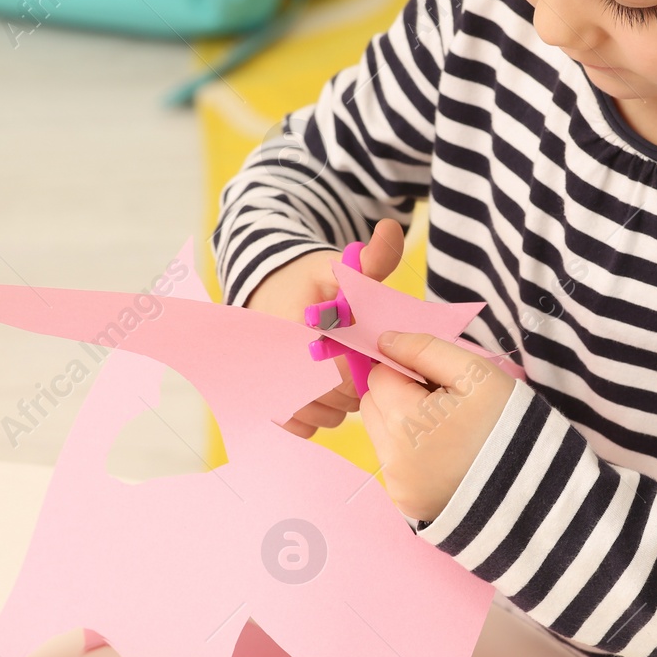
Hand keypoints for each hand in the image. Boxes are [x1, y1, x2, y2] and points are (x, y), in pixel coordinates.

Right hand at [243, 218, 404, 437]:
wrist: (267, 293)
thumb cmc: (309, 281)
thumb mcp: (338, 266)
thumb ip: (371, 258)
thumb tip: (390, 229)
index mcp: (295, 332)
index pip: (343, 372)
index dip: (365, 367)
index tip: (367, 351)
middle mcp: (276, 366)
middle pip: (337, 398)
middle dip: (359, 385)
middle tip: (361, 362)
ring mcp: (269, 390)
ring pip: (324, 416)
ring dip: (342, 403)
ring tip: (343, 373)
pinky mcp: (268, 406)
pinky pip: (303, 426)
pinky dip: (319, 415)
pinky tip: (325, 391)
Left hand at [358, 329, 516, 521]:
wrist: (533, 484)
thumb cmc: (505, 421)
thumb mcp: (475, 373)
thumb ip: (425, 349)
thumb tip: (384, 340)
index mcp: (403, 419)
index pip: (379, 376)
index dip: (407, 371)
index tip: (438, 383)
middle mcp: (391, 457)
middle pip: (373, 407)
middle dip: (399, 398)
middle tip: (443, 406)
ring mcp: (397, 485)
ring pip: (381, 436)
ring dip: (404, 427)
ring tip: (447, 433)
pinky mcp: (406, 503)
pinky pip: (395, 466)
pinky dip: (412, 457)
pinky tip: (445, 458)